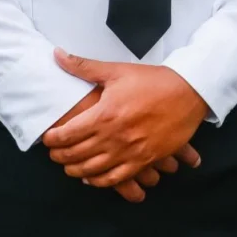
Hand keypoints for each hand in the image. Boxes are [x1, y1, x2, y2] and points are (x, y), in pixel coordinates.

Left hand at [40, 55, 205, 201]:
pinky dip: (100, 181)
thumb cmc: (153, 81)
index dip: (52, 139)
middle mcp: (115, 136)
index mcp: (105, 114)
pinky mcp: (145, 160)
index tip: (47, 138)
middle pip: (76, 155)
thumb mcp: (117, 71)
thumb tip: (57, 54)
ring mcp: (130, 151)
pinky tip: (93, 178)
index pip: (68, 134)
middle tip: (53, 154)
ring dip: (76, 171)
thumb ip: (84, 66)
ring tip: (69, 167)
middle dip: (60, 156)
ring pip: (93, 170)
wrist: (189, 93)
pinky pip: (117, 178)